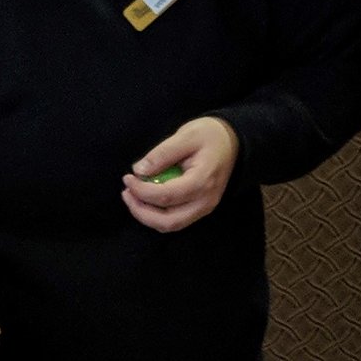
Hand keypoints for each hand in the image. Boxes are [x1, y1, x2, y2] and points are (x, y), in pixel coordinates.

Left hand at [123, 118, 238, 233]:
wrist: (233, 143)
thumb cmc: (210, 136)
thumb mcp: (186, 135)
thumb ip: (162, 153)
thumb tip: (139, 170)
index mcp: (202, 182)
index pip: (166, 196)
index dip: (141, 191)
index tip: (128, 178)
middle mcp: (204, 202)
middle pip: (167, 221)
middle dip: (141, 211)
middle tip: (126, 193)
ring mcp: (204, 208)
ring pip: (170, 225)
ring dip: (147, 216)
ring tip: (132, 197)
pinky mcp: (200, 209)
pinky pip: (175, 220)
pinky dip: (157, 214)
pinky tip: (146, 199)